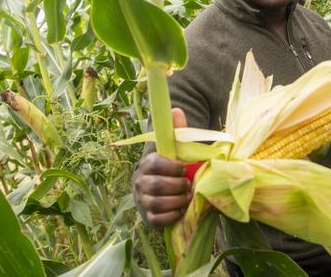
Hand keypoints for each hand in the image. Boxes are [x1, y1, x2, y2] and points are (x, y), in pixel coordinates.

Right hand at [133, 108, 191, 226]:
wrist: (163, 189)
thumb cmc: (172, 167)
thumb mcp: (175, 149)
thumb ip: (177, 132)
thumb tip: (176, 110)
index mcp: (147, 164)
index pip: (156, 164)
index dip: (173, 167)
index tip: (185, 168)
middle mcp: (140, 182)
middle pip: (157, 186)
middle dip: (178, 186)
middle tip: (189, 185)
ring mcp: (142, 200)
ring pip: (157, 203)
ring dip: (177, 201)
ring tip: (187, 197)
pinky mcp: (148, 217)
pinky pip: (157, 220)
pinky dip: (172, 215)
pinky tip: (181, 209)